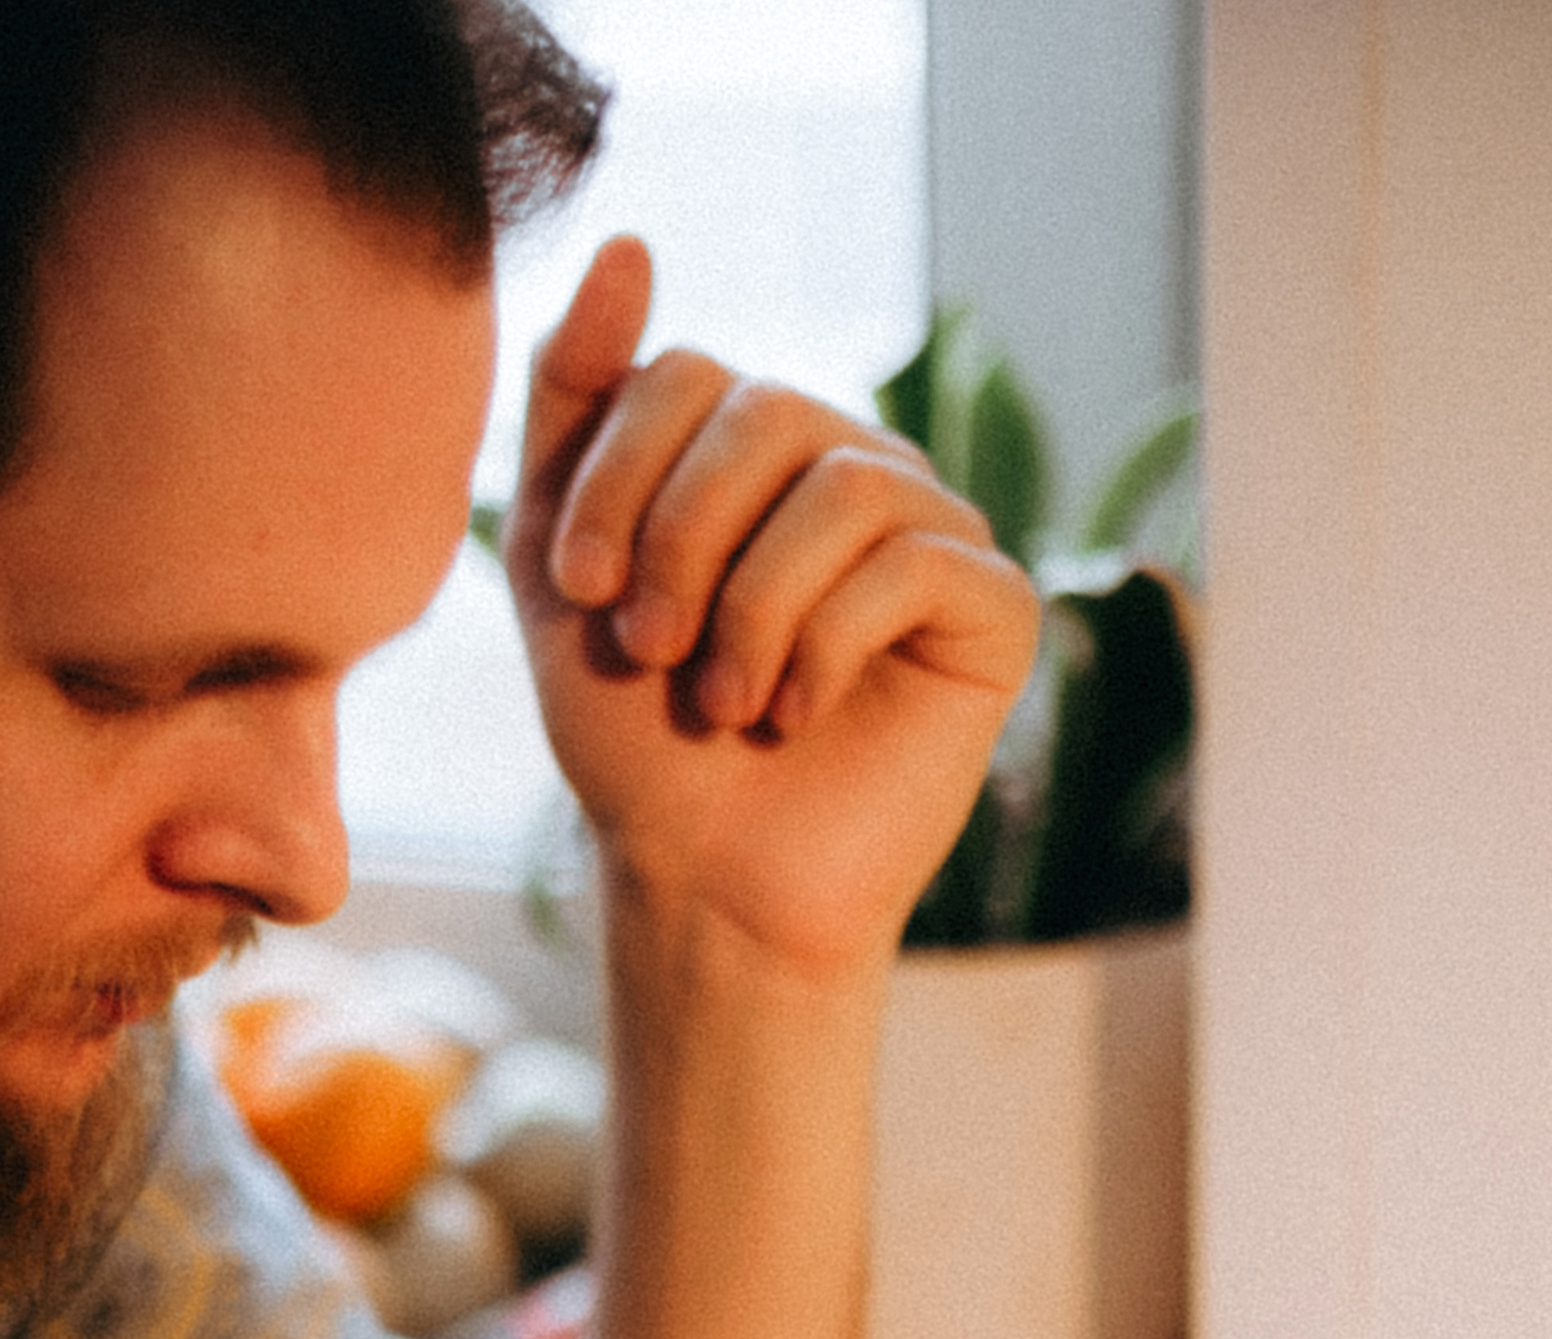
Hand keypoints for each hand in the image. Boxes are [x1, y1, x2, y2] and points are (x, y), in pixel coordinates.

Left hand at [503, 239, 1040, 980]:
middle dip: (681, 541)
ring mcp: (929, 529)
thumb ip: (573, 407)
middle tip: (648, 652)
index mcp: (747, 451)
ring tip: (723, 702)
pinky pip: (918, 563)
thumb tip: (629, 244)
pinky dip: (828, 645)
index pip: (686, 374)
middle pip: (767, 411)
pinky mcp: (991, 608)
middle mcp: (846, 466)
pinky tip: (795, 716)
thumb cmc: (636, 743)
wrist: (706, 882)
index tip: (578, 596)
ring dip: (752, 608)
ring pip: (845, 485)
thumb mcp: (561, 570)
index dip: (618, 477)